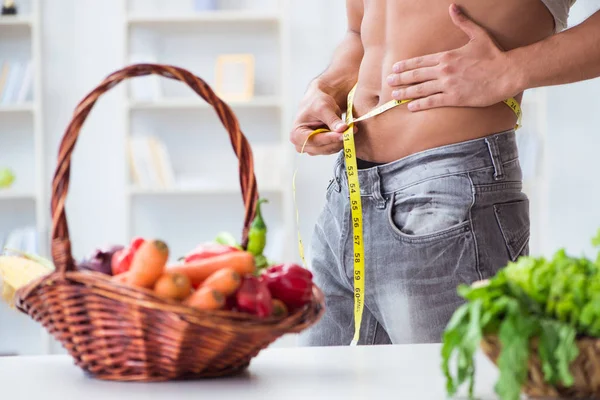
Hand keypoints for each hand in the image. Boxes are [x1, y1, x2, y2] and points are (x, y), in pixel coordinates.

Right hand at [290, 81, 347, 155]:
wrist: (317, 101)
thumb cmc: (316, 102)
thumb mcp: (324, 107)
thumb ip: (332, 120)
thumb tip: (343, 129)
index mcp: (296, 134)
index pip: (314, 140)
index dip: (330, 138)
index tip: (344, 134)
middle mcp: (301, 145)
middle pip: (322, 148)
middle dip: (338, 140)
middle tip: (353, 131)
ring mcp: (311, 148)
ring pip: (329, 150)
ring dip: (341, 141)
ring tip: (352, 129)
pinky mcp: (320, 148)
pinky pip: (332, 148)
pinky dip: (341, 141)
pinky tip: (348, 132)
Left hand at [387, 4, 517, 111]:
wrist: (507, 73)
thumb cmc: (493, 55)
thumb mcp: (478, 35)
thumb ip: (463, 22)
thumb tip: (453, 7)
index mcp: (447, 56)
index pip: (420, 61)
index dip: (405, 66)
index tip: (395, 68)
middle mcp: (444, 70)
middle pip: (416, 75)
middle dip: (400, 78)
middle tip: (388, 81)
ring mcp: (448, 85)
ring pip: (420, 89)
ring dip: (405, 92)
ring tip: (394, 95)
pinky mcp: (454, 98)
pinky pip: (432, 102)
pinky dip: (419, 104)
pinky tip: (410, 106)